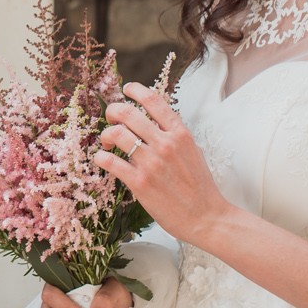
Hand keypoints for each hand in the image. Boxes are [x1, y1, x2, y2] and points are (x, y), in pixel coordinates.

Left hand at [94, 80, 232, 248]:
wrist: (207, 217)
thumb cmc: (200, 187)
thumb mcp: (193, 151)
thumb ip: (174, 135)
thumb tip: (154, 121)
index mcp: (180, 134)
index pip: (153, 100)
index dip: (135, 90)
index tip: (126, 90)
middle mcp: (165, 143)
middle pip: (128, 112)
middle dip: (112, 111)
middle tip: (110, 118)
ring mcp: (152, 163)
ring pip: (116, 133)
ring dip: (105, 134)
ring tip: (106, 142)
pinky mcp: (140, 183)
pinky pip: (110, 161)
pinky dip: (101, 157)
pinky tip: (103, 159)